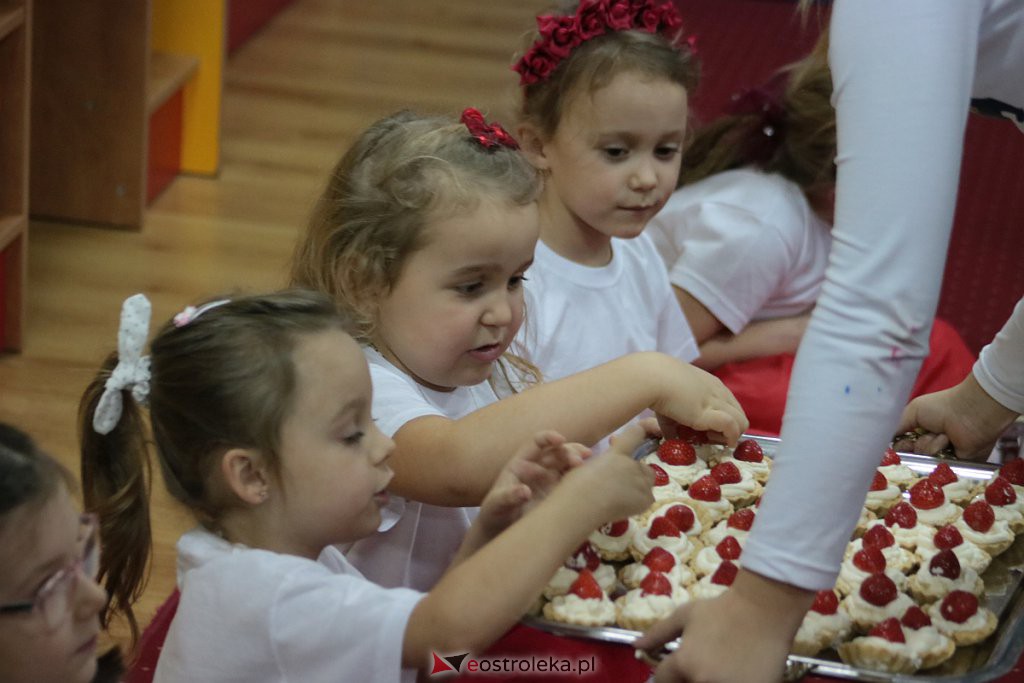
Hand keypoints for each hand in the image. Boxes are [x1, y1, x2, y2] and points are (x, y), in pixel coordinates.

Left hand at [478, 430, 588, 538]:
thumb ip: (508, 496)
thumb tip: (525, 491)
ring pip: (568, 464)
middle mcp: (538, 467)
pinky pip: (572, 481)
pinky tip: (593, 480)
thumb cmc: (495, 512)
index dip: (548, 438)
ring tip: (590, 465)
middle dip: (569, 451)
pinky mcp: (558, 493)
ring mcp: (550, 480)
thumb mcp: (497, 504)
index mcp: (521, 463)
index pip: (536, 443)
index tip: (560, 440)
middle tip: (579, 460)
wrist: (501, 530)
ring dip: (579, 461)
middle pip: (557, 452)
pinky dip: (582, 478)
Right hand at [562, 423, 655, 522]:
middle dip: (634, 470)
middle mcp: (631, 464)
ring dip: (638, 484)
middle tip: (619, 482)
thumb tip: (608, 462)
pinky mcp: (645, 499)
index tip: (642, 432)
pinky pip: (648, 497)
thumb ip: (601, 461)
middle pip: (642, 464)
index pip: (636, 433)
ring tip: (622, 495)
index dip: (640, 432)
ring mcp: (640, 482)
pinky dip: (640, 500)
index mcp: (616, 453)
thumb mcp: (584, 465)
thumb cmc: (574, 487)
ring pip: (648, 479)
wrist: (580, 508)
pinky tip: (625, 505)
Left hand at [635, 570, 812, 682]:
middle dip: (687, 680)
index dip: (667, 676)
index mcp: (684, 663)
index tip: (678, 669)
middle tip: (702, 666)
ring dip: (708, 682)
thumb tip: (636, 648)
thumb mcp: (685, 615)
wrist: (764, 609)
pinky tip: (736, 674)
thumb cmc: (721, 609)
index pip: (662, 682)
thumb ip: (658, 634)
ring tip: (719, 669)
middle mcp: (702, 681)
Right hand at [653, 361, 748, 445]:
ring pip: (741, 422)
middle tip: (709, 436)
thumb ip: (673, 418)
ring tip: (709, 438)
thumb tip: (670, 438)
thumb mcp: (670, 397)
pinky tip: (715, 440)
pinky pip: (732, 427)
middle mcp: (719, 392)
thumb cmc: (656, 383)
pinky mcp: (710, 413)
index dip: (723, 420)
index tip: (708, 429)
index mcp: (711, 384)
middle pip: (740, 415)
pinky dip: (729, 438)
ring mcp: (716, 402)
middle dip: (729, 430)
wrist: (652, 377)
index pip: (730, 405)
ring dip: (730, 436)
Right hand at [898, 374, 1018, 460]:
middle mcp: (930, 447)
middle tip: (927, 433)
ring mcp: (944, 457)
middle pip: (912, 458)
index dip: (902, 447)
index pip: (902, 449)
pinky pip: (942, 468)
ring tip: (945, 435)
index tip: (907, 440)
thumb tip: (881, 441)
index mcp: (919, 433)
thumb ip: (896, 427)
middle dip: (917, 445)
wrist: (970, 412)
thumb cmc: (941, 407)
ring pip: (926, 462)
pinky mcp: (958, 465)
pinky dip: (944, 453)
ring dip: (932, 445)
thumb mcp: (913, 411)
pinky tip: (951, 443)